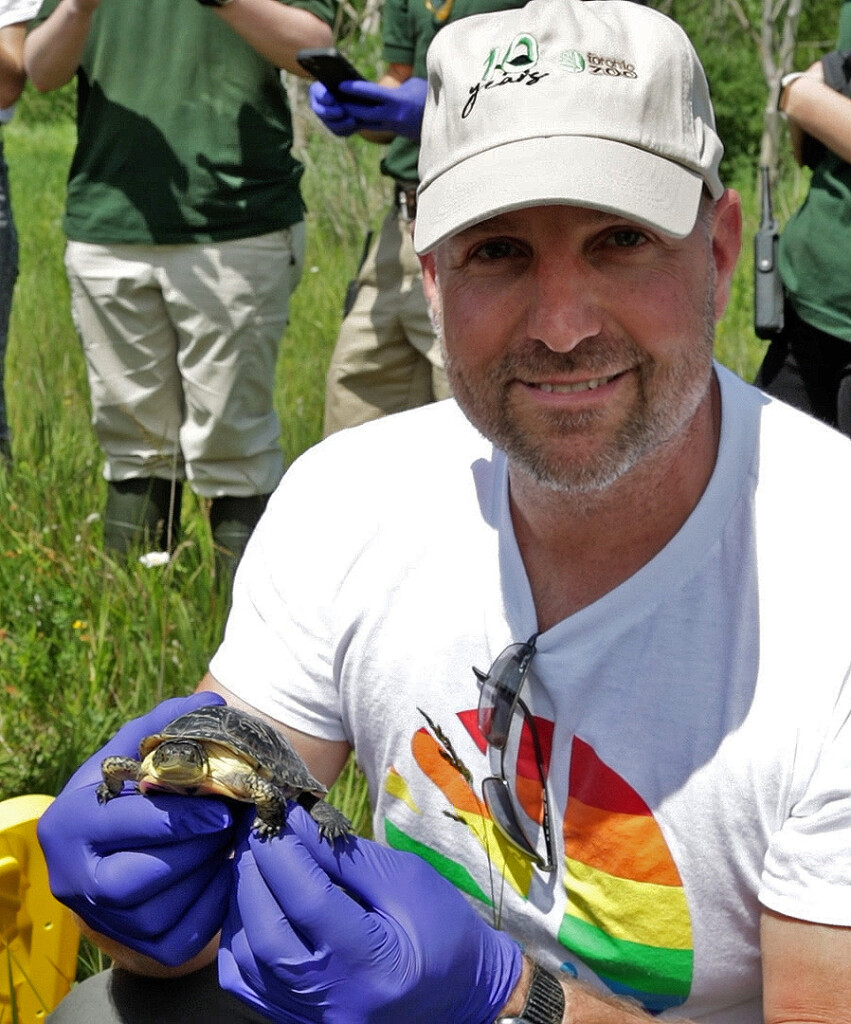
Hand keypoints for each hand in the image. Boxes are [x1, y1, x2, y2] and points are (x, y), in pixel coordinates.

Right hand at [38, 692, 240, 966]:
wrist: (112, 851)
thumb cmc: (127, 791)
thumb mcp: (133, 751)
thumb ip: (167, 724)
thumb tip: (213, 706)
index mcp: (69, 824)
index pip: (128, 824)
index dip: (179, 818)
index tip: (221, 810)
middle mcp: (74, 879)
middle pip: (139, 877)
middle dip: (195, 848)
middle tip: (231, 824)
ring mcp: (102, 920)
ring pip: (161, 909)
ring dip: (206, 873)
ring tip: (229, 842)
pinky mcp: (137, 948)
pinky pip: (183, 936)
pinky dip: (213, 903)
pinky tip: (225, 871)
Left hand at [218, 804, 521, 1022]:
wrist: (462, 995)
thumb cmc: (442, 928)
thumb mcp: (405, 879)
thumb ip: (345, 856)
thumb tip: (294, 822)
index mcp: (374, 962)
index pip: (309, 900)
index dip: (284, 849)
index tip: (275, 808)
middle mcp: (336, 1000)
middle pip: (266, 932)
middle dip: (254, 870)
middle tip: (254, 827)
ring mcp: (312, 1018)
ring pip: (247, 961)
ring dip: (241, 901)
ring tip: (253, 858)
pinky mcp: (299, 1020)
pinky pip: (247, 983)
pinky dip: (240, 938)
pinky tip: (252, 904)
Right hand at [308, 81, 358, 136]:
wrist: (357, 97)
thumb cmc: (350, 83)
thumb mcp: (347, 78)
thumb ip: (343, 80)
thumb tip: (341, 82)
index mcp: (318, 90)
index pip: (317, 93)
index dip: (323, 97)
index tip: (331, 99)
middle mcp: (318, 105)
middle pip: (321, 112)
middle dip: (331, 112)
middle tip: (341, 111)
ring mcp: (325, 119)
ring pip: (330, 124)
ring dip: (341, 123)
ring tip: (352, 120)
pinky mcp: (335, 129)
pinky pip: (339, 132)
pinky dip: (347, 129)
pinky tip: (356, 124)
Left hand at [309, 77, 426, 139]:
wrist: (442, 122)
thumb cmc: (426, 97)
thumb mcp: (413, 85)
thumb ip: (393, 87)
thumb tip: (374, 90)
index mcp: (398, 101)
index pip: (372, 94)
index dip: (355, 89)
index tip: (340, 84)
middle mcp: (393, 116)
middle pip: (363, 113)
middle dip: (346, 107)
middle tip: (330, 99)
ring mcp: (392, 126)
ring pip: (365, 123)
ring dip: (350, 117)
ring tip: (336, 108)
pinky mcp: (392, 131)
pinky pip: (372, 127)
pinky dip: (360, 121)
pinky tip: (349, 115)